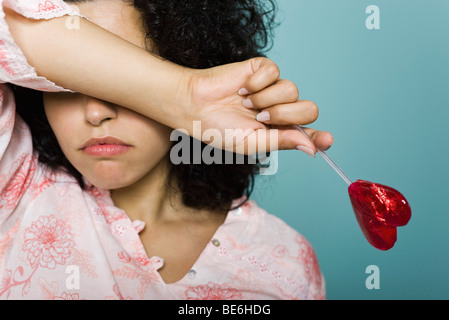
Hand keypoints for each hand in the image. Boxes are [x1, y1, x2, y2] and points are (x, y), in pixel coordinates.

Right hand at [185, 57, 332, 155]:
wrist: (195, 107)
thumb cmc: (219, 129)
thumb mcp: (252, 143)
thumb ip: (282, 141)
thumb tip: (311, 148)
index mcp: (279, 131)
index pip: (308, 134)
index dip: (320, 138)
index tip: (327, 141)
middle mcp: (280, 109)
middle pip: (308, 109)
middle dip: (285, 115)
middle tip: (261, 117)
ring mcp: (272, 88)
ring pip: (292, 90)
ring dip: (266, 99)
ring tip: (245, 103)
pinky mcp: (262, 70)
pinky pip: (274, 72)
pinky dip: (257, 82)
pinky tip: (243, 89)